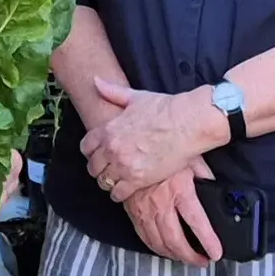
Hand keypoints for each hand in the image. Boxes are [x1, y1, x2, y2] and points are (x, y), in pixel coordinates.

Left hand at [84, 80, 228, 202]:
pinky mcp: (138, 179)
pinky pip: (118, 194)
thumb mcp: (136, 97)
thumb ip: (113, 92)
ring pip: (104, 181)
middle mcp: (112, 149)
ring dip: (109, 182)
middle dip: (99, 168)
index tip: (97, 154)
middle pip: (93, 167)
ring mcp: (124, 165)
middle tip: (108, 170)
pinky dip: (119, 194)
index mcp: (109, 129)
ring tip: (117, 181)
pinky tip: (126, 190)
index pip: (86, 147)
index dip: (90, 152)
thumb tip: (96, 81)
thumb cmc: (166, 108)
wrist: (188, 123)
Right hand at [123, 158, 222, 265]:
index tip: (216, 253)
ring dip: (174, 255)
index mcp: (180, 191)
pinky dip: (155, 247)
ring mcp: (144, 210)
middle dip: (191, 257)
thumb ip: (203, 174)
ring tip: (187, 259)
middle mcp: (161, 204)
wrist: (131, 146)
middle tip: (202, 261)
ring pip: (159, 243)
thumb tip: (215, 185)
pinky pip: (144, 236)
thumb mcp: (190, 157)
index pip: (197, 223)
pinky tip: (165, 250)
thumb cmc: (163, 150)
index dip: (208, 242)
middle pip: (176, 241)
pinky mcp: (132, 212)